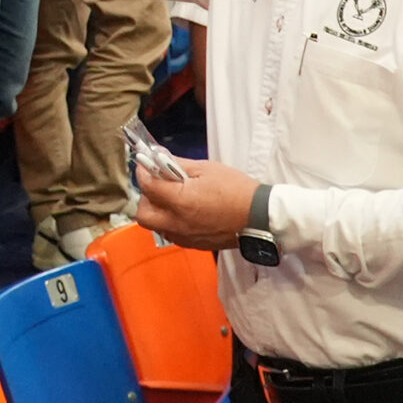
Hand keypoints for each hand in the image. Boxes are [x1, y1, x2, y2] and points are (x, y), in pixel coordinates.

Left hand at [134, 158, 259, 252]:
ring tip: (173, 197)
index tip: (146, 165)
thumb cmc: (236, 190)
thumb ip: (178, 165)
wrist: (259, 217)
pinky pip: (170, 233)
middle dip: (145, 197)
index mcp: (181, 201)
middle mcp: (178, 223)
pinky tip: (184, 210)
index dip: (144, 172)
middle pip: (143, 214)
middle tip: (157, 184)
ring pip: (155, 226)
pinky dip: (170, 221)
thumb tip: (159, 158)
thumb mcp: (206, 169)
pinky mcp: (193, 244)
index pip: (148, 187)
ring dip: (157, 210)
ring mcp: (185, 236)